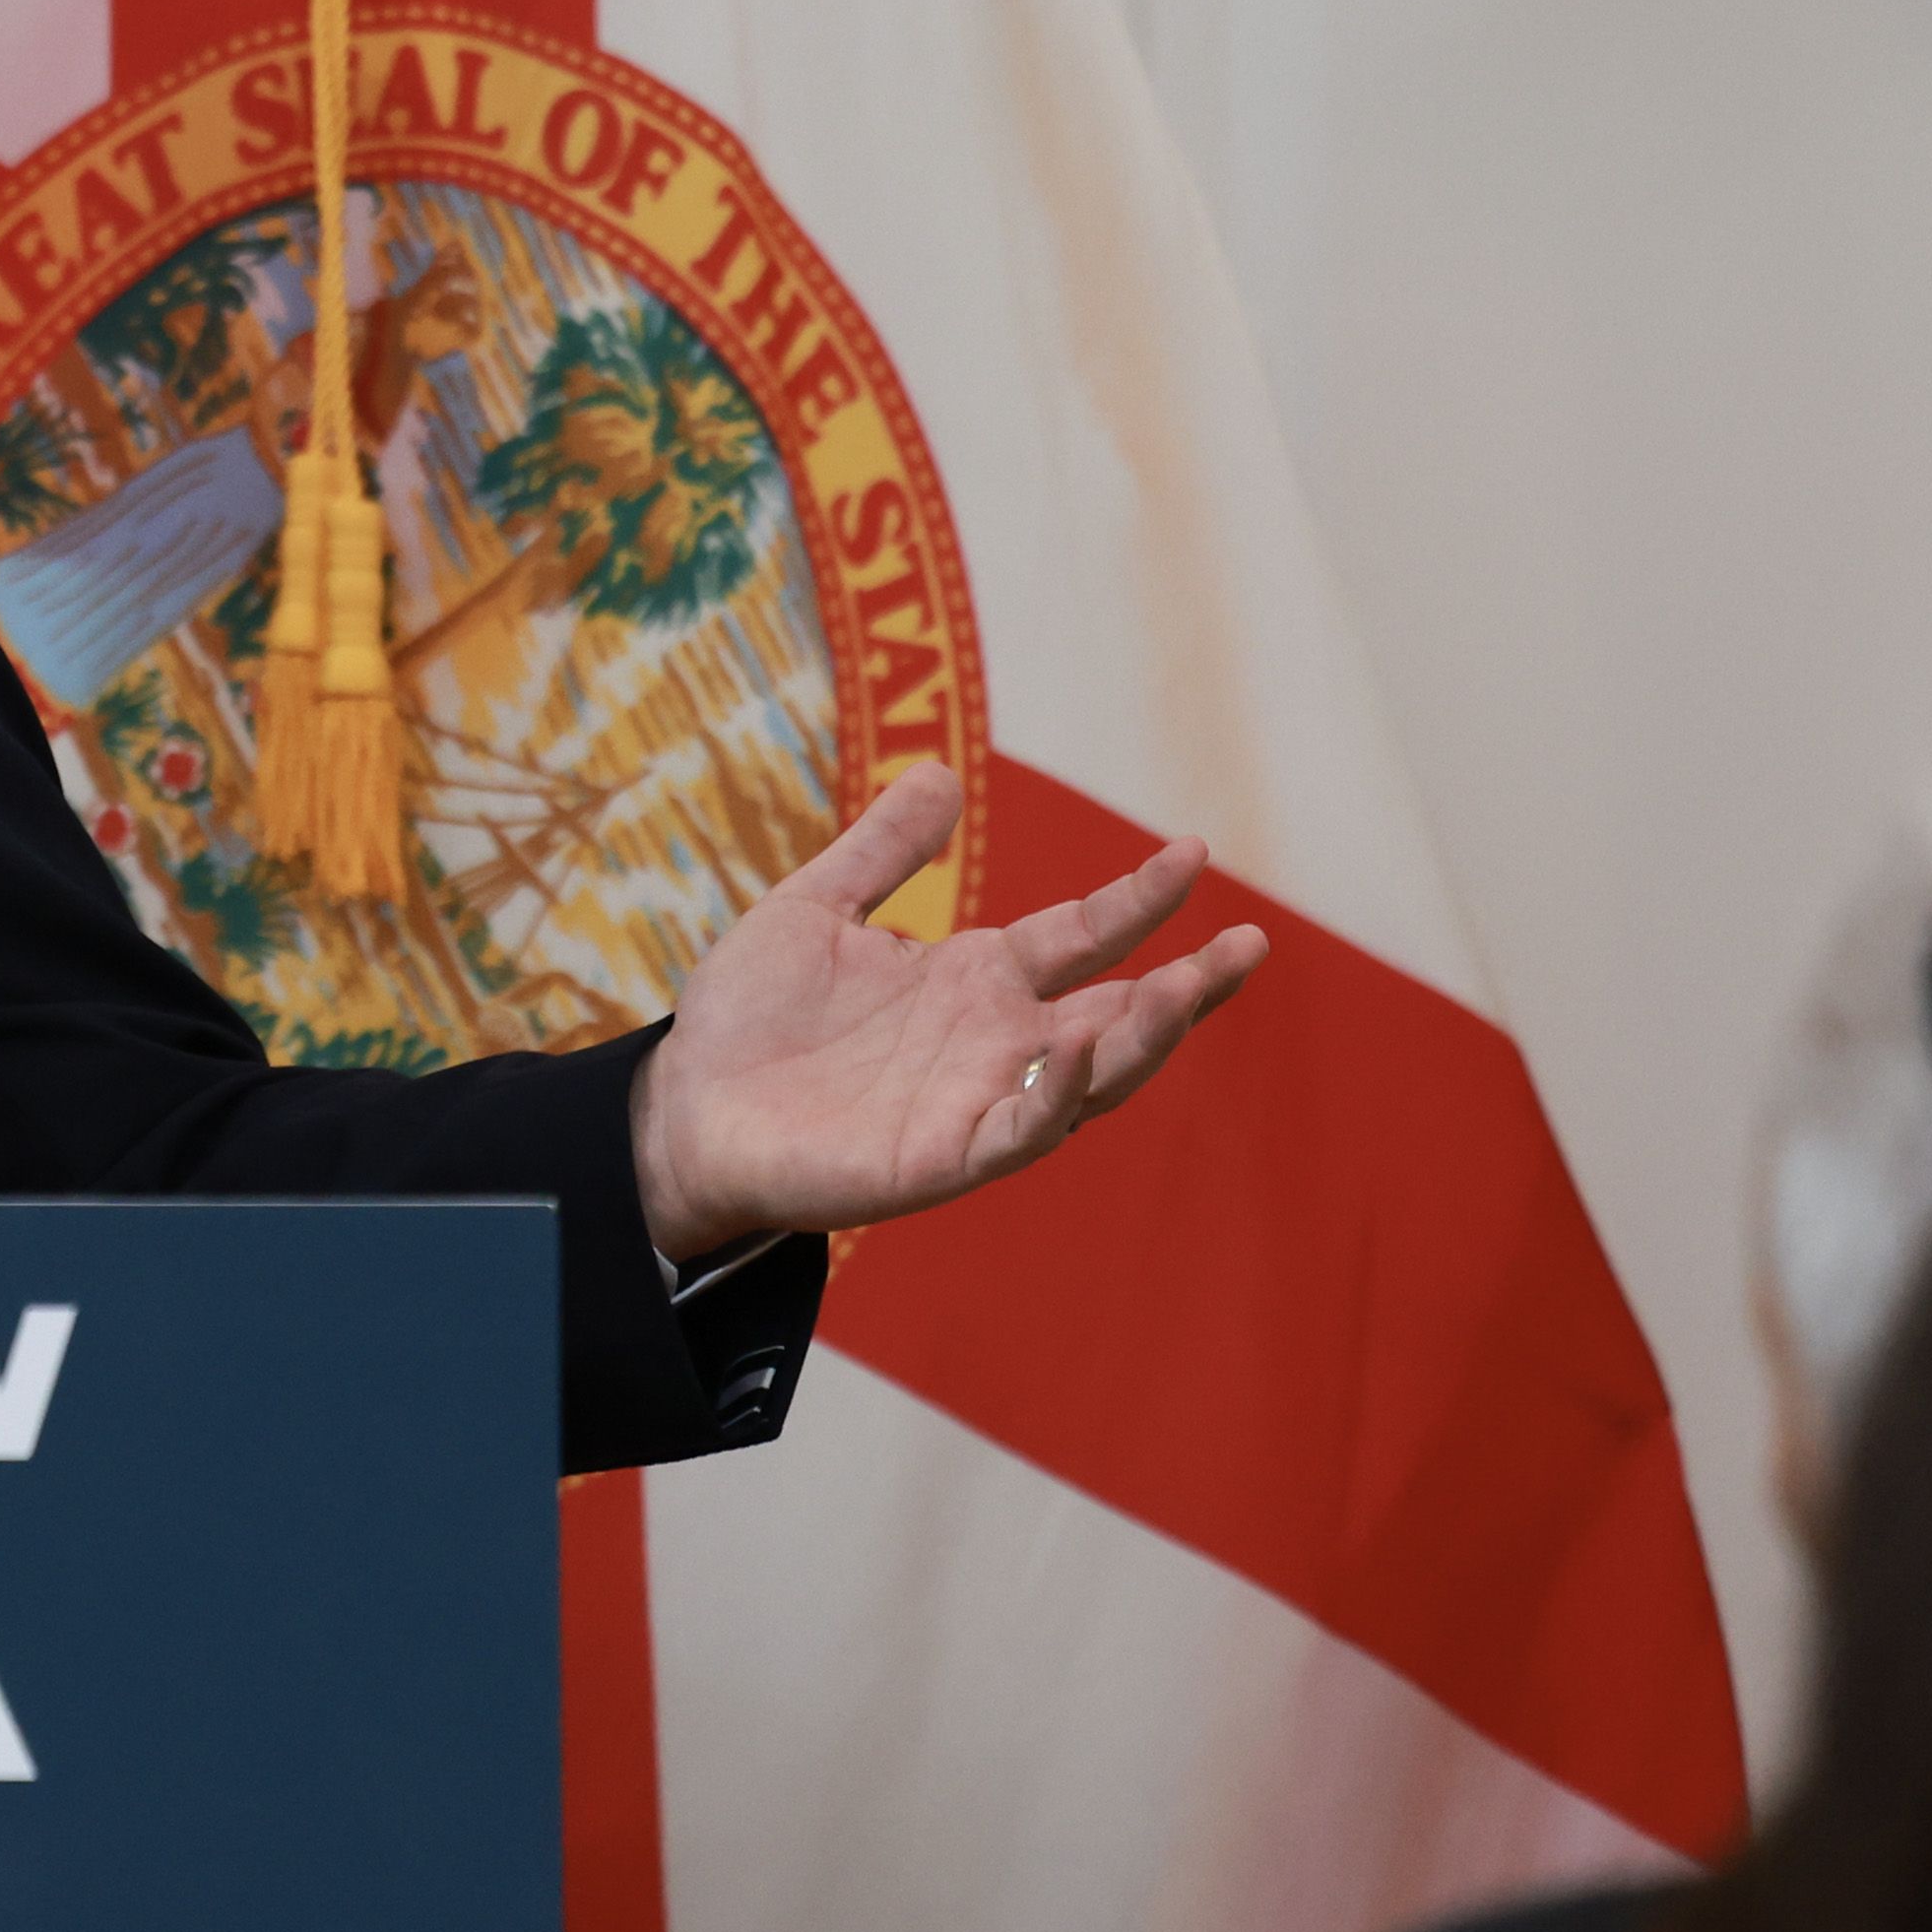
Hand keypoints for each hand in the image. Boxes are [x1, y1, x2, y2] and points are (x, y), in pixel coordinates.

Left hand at [629, 761, 1260, 1255]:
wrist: (682, 1105)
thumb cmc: (747, 1018)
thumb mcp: (813, 909)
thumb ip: (882, 850)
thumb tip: (938, 771)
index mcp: (975, 981)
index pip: (1082, 935)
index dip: (1138, 899)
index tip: (1192, 851)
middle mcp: (993, 1042)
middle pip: (1117, 1012)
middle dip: (1186, 985)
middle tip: (1248, 944)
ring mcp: (975, 1102)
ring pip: (1089, 1077)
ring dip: (1141, 1038)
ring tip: (1183, 990)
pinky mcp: (940, 1159)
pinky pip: (1017, 1134)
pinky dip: (1053, 1100)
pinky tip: (1079, 1056)